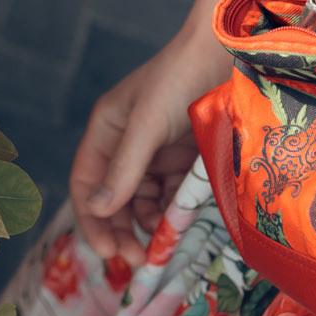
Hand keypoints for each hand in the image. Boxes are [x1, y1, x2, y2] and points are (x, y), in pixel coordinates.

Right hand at [68, 29, 229, 267]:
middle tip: (139, 260)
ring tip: (162, 244)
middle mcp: (128, 144)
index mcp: (107, 130)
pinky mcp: (187, 160)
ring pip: (145, 202)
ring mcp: (158, 153)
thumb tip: (97, 209)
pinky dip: (176, 211)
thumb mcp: (146, 124)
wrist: (228, 55)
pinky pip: (175, 195)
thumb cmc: (179, 79)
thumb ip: (123, 168)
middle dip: (121, 230)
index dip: (92, 218)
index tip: (108, 250)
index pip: (87, 183)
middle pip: (115, 199)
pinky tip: (183, 222)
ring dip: (150, 225)